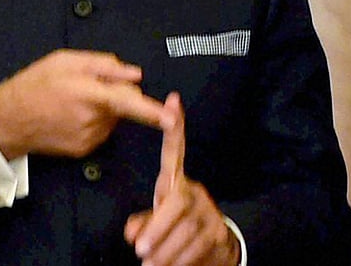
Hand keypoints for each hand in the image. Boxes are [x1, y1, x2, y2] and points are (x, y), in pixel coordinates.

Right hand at [0, 48, 166, 158]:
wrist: (8, 121)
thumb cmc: (35, 84)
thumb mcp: (65, 61)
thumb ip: (104, 65)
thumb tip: (135, 74)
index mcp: (88, 94)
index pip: (128, 103)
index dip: (152, 111)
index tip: (172, 119)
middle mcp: (92, 119)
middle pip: (123, 106)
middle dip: (117, 94)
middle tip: (89, 84)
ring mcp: (88, 137)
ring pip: (113, 118)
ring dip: (104, 108)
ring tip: (75, 100)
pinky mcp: (84, 149)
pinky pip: (101, 130)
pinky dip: (95, 121)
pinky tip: (72, 115)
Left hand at [124, 93, 240, 265]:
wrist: (218, 248)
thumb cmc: (179, 228)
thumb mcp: (158, 221)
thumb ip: (143, 222)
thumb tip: (132, 231)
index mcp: (177, 184)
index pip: (175, 152)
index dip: (175, 129)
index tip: (173, 101)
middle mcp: (195, 193)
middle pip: (178, 204)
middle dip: (158, 228)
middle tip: (141, 251)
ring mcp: (209, 213)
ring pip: (185, 232)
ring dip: (165, 254)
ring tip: (151, 264)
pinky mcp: (218, 234)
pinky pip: (195, 250)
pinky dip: (178, 263)